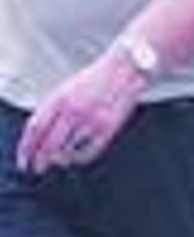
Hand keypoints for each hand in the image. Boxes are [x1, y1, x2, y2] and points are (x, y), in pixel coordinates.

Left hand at [16, 51, 146, 173]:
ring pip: (67, 151)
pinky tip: (76, 156)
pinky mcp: (108, 127)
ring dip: (61, 159)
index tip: (24, 160)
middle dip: (41, 160)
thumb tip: (36, 136)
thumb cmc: (94, 79)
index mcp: (59, 98)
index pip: (35, 129)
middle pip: (49, 145)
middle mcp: (73, 109)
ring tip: (60, 159)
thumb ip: (49, 110)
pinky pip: (89, 152)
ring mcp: (91, 119)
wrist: (125, 69)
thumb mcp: (65, 89)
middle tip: (39, 168)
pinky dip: (79, 158)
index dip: (26, 148)